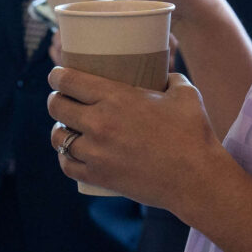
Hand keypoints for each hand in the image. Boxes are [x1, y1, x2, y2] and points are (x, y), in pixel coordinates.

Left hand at [46, 66, 224, 215]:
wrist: (196, 178)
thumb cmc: (193, 133)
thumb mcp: (184, 93)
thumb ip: (170, 77)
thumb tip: (164, 73)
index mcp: (115, 97)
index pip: (68, 81)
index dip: (56, 76)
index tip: (57, 76)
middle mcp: (99, 122)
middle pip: (56, 106)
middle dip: (56, 100)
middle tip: (63, 100)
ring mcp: (95, 152)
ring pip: (58, 137)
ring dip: (59, 130)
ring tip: (66, 128)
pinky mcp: (98, 176)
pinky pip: (67, 165)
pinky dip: (65, 158)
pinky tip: (69, 152)